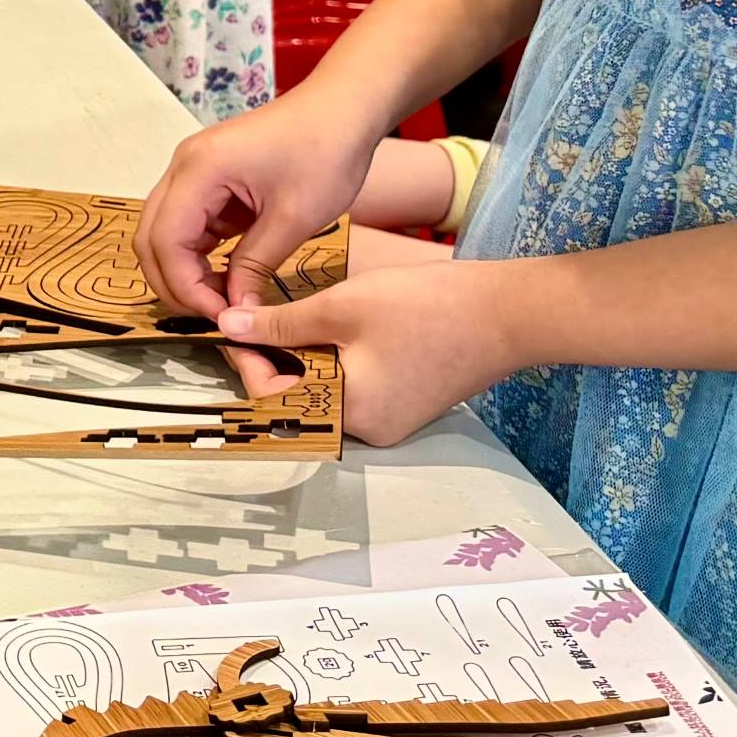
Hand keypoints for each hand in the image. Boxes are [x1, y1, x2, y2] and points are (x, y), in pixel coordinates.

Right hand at [134, 85, 393, 330]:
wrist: (343, 108)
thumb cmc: (326, 150)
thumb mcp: (294, 218)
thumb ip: (256, 266)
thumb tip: (237, 313)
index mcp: (199, 169)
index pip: (165, 241)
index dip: (184, 286)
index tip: (219, 316)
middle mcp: (184, 166)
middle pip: (151, 236)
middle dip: (174, 282)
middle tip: (213, 315)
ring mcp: (194, 170)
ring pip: (165, 232)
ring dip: (184, 269)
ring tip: (222, 299)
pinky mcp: (210, 178)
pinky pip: (188, 223)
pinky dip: (199, 254)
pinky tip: (226, 275)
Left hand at [216, 250, 525, 444]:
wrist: (506, 313)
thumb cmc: (427, 306)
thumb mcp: (342, 307)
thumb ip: (280, 323)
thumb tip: (229, 326)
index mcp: (350, 413)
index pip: (274, 400)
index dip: (246, 361)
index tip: (231, 327)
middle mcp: (370, 430)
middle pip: (299, 401)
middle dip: (273, 360)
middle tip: (255, 317)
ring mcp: (391, 422)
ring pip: (325, 394)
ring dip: (303, 360)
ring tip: (289, 318)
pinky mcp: (406, 406)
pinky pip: (354, 390)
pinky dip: (334, 364)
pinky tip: (328, 330)